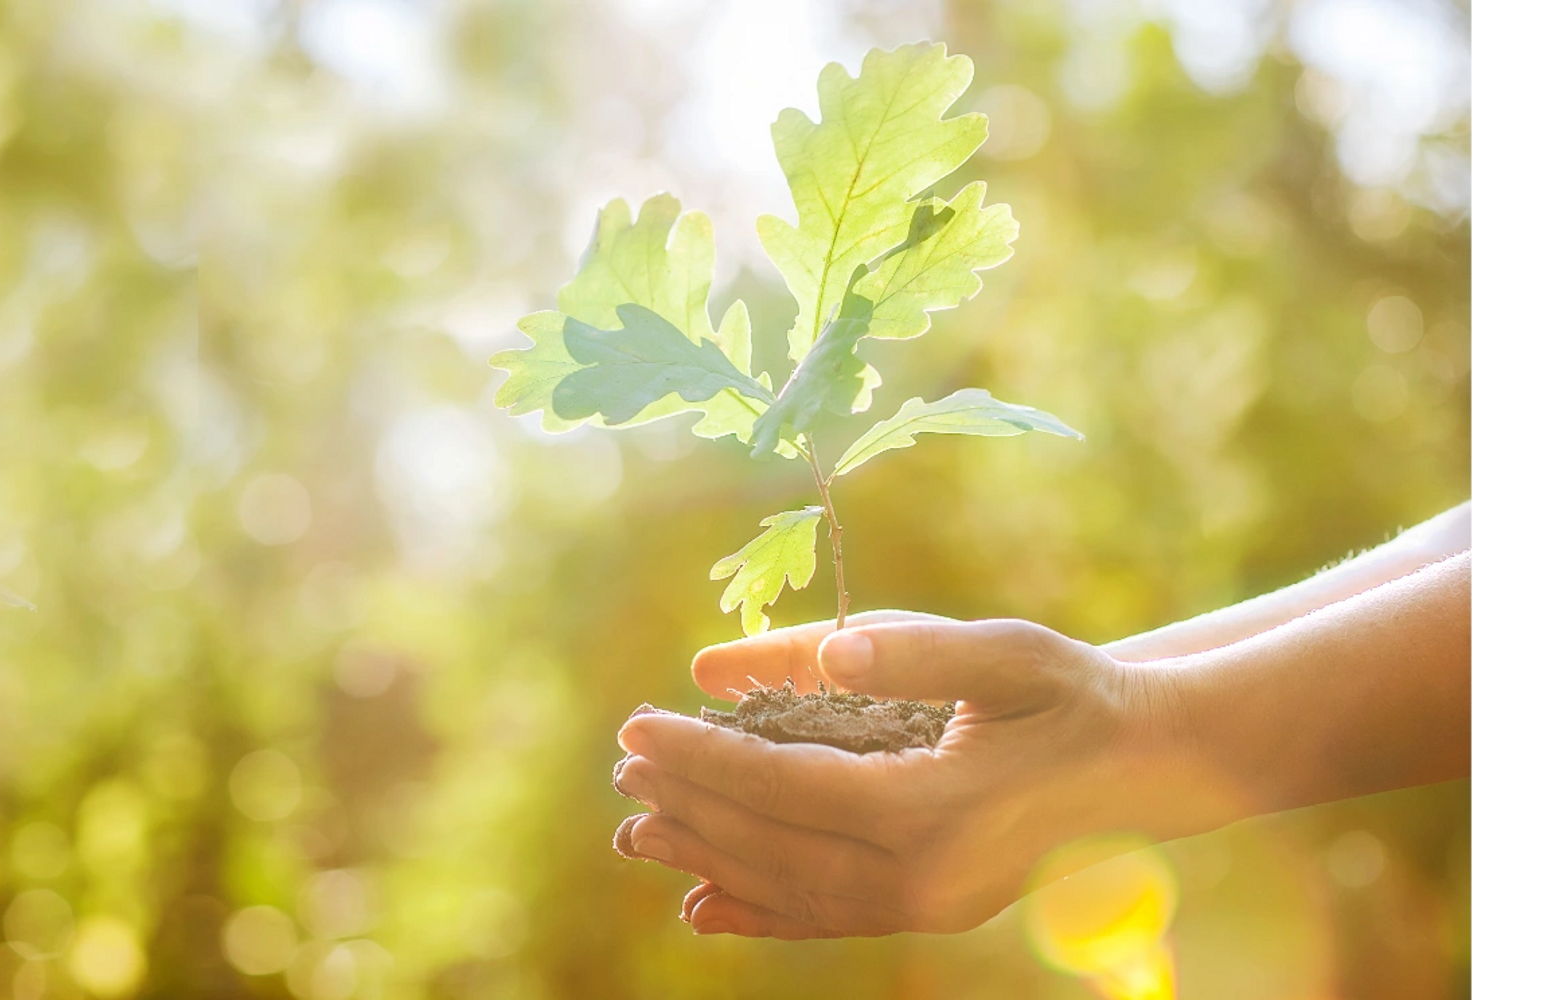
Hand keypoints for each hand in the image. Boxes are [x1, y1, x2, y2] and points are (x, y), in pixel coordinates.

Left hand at [612, 615, 1209, 937]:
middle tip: (625, 767)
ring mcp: (926, 907)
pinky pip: (823, 921)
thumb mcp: (1001, 654)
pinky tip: (704, 905)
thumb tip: (819, 651)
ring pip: (788, 891)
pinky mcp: (929, 913)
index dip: (704, 758)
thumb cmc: (1072, 694)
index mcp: (935, 810)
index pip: (786, 787)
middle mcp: (923, 878)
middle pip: (773, 845)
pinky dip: (757, 913)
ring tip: (639, 828)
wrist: (1147, 765)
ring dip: (707, 859)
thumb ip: (907, 651)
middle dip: (690, 805)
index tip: (636, 728)